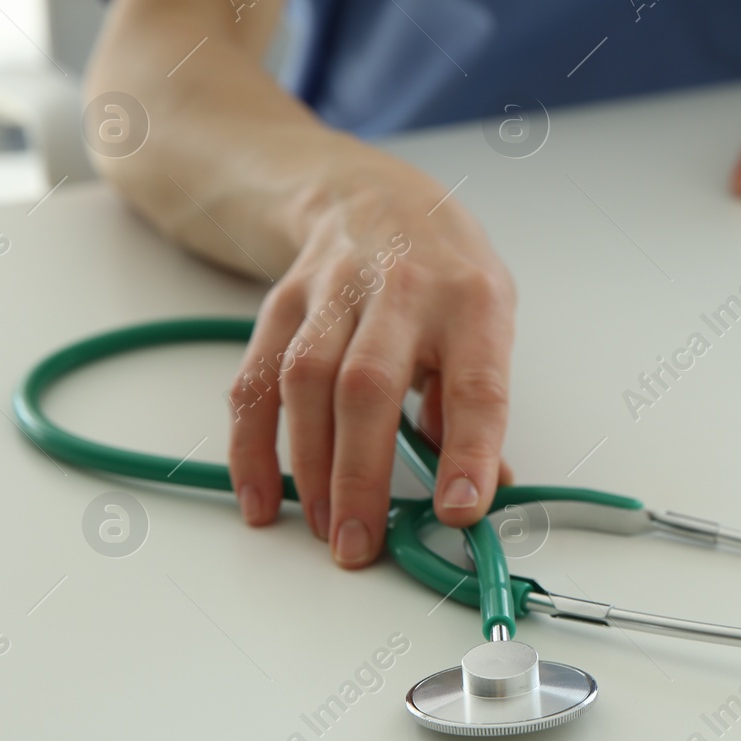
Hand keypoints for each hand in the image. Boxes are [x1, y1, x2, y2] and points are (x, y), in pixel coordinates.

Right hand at [226, 151, 515, 567]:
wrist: (377, 196)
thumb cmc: (445, 274)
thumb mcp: (489, 321)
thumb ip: (474, 402)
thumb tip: (480, 488)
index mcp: (472, 301)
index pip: (475, 384)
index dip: (469, 450)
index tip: (461, 510)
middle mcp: (402, 289)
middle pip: (368, 386)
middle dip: (361, 474)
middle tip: (359, 544)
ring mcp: (333, 291)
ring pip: (305, 382)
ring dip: (308, 465)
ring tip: (320, 527)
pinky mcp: (281, 302)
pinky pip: (255, 380)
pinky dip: (251, 445)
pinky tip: (260, 496)